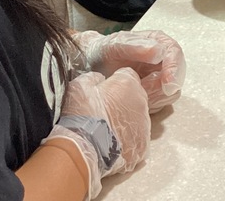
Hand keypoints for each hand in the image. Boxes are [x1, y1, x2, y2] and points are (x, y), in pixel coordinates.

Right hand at [46, 68, 150, 197]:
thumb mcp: (80, 86)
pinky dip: (127, 142)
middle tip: (104, 113)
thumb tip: (99, 79)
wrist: (83, 150)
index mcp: (128, 84)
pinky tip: (112, 147)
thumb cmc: (80, 115)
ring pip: (138, 120)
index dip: (115, 84)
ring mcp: (144, 126)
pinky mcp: (142, 147)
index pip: (128, 76)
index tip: (105, 92)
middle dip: (122, 103)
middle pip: (135, 98)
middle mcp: (141, 102)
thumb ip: (93, 78)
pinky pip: (137, 140)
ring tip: (107, 133)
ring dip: (126, 123)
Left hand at [75, 30, 184, 111]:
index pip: (175, 53)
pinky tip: (134, 99)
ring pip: (170, 92)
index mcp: (157, 42)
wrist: (89, 66)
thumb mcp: (115, 46)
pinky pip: (159, 103)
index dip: (175, 68)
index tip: (168, 82)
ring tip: (134, 92)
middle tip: (145, 91)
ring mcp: (158, 78)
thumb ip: (135, 46)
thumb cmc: (102, 51)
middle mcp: (161, 60)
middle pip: (177, 76)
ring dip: (155, 96)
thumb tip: (159, 51)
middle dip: (164, 86)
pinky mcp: (152, 94)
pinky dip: (149, 104)